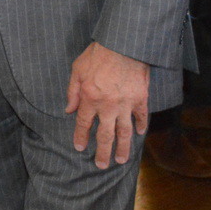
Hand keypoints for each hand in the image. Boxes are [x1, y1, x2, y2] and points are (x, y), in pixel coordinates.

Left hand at [65, 41, 149, 168]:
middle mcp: (107, 106)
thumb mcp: (77, 69)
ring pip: (125, 132)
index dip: (81, 137)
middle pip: (105, 135)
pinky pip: (142, 117)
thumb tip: (68, 110)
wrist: (123, 44)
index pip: (84, 123)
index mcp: (90, 98)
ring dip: (123, 148)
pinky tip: (140, 134)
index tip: (80, 148)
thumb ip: (72, 91)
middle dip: (103, 152)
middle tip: (101, 165)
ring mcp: (126, 104)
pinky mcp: (141, 99)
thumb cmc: (97, 54)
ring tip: (121, 160)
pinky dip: (142, 126)